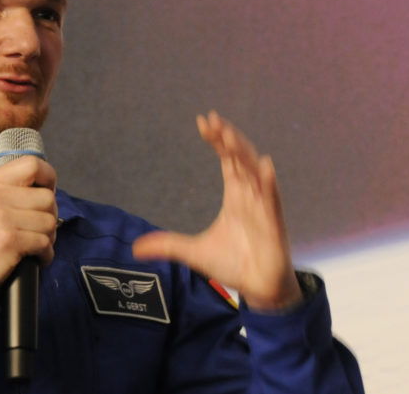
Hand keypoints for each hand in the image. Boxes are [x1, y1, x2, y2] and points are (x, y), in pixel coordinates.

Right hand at [0, 156, 57, 284]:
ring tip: (33, 246)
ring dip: (48, 238)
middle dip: (49, 216)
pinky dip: (45, 255)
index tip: (46, 194)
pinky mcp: (9, 240)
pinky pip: (45, 242)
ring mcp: (1, 217)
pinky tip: (34, 259)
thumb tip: (45, 185)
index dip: (48, 179)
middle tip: (37, 230)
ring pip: (50, 221)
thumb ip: (9, 189)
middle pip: (47, 197)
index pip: (32, 164)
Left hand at [133, 112, 302, 311]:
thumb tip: (135, 249)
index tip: (203, 122)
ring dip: (243, 152)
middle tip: (212, 120)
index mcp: (235, 195)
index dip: (217, 140)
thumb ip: (168, 245)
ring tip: (229, 135)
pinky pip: (272, 199)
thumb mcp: (193, 252)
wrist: (259, 288)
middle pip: (240, 158)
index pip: (227, 160)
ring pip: (255, 172)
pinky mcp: (273, 224)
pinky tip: (264, 164)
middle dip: (228, 138)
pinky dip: (269, 182)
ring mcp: (263, 207)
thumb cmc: (233, 264)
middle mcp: (250, 195)